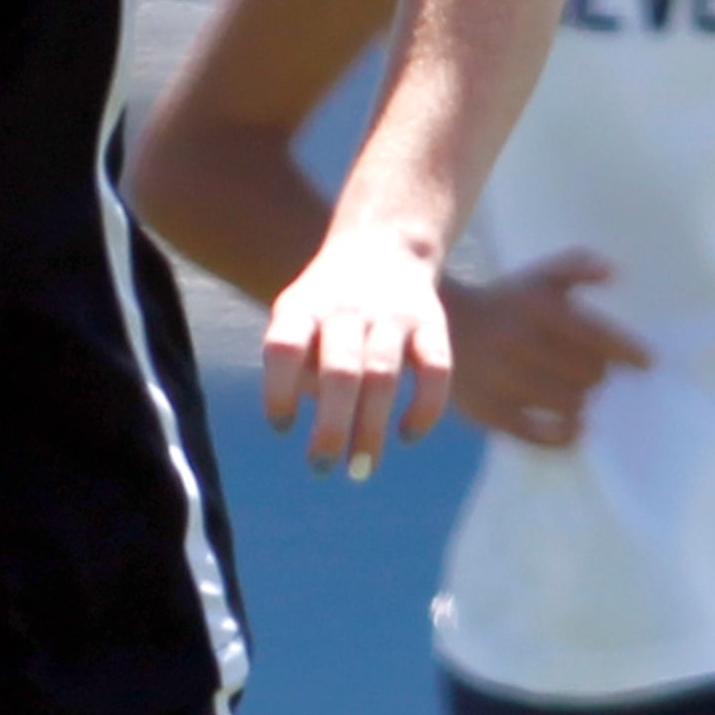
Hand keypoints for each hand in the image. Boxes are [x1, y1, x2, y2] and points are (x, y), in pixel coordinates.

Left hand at [264, 220, 447, 478]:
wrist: (383, 245)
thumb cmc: (327, 301)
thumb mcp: (297, 315)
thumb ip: (299, 364)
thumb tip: (317, 420)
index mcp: (303, 306)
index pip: (284, 347)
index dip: (278, 391)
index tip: (282, 428)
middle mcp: (346, 309)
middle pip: (338, 371)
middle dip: (330, 426)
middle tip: (321, 467)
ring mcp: (392, 315)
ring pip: (382, 376)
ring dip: (371, 428)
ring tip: (360, 469)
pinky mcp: (433, 323)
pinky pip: (435, 370)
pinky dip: (424, 408)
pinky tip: (406, 436)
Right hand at [442, 250, 651, 447]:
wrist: (432, 329)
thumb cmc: (501, 305)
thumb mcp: (535, 279)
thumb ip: (575, 267)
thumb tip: (614, 272)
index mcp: (534, 307)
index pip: (598, 335)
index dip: (629, 352)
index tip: (645, 363)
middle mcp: (518, 341)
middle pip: (590, 374)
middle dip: (597, 374)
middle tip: (591, 373)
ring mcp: (501, 379)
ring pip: (571, 403)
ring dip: (581, 399)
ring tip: (574, 392)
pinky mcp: (486, 411)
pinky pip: (540, 433)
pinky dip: (564, 433)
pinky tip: (573, 425)